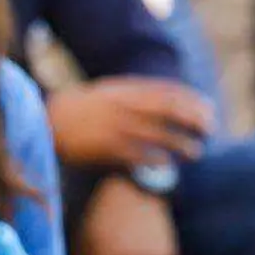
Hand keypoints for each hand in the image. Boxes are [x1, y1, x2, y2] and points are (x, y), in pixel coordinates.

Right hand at [46, 77, 211, 168]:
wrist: (45, 121)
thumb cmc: (80, 108)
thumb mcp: (108, 92)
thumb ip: (135, 94)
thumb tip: (166, 100)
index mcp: (125, 90)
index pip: (168, 91)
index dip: (192, 100)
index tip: (207, 110)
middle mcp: (123, 106)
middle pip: (168, 109)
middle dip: (193, 118)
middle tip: (210, 129)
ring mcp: (114, 126)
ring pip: (157, 133)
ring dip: (180, 143)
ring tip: (196, 152)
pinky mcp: (104, 147)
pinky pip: (136, 154)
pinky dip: (154, 159)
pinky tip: (167, 164)